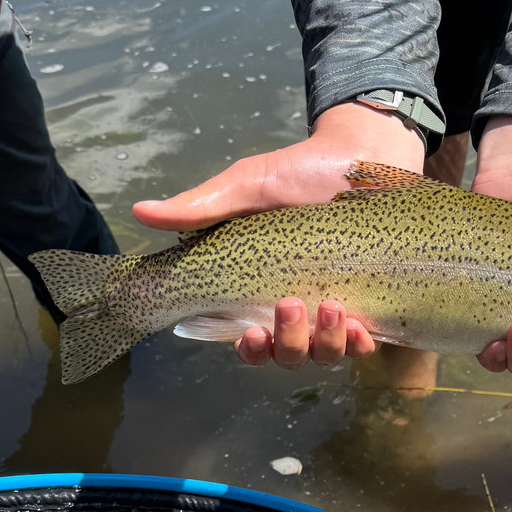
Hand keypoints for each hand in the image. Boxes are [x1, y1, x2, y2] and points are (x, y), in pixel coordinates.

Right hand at [132, 102, 425, 369]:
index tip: (249, 333)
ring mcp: (335, 310)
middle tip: (289, 305)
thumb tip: (139, 212)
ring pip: (324, 355)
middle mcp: (298, 309)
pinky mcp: (371, 304)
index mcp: (262, 290)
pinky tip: (357, 325)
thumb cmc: (302, 171)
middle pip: (286, 355)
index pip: (249, 339)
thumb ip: (202, 208)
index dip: (248, 348)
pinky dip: (357, 343)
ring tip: (331, 308)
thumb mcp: (249, 186)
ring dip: (324, 342)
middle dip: (287, 343)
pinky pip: (362, 344)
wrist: (364, 155)